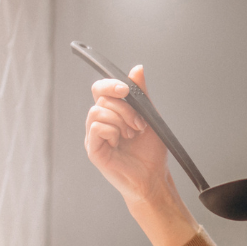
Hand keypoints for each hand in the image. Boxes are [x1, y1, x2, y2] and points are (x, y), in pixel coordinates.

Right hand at [85, 65, 169, 204]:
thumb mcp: (150, 116)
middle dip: (125, 109)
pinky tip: (120, 142)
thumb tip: (137, 69)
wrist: (153, 176)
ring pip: (98, 111)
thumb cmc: (151, 151)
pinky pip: (96, 127)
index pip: (101, 89)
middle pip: (102, 98)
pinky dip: (112, 130)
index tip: (126, 90)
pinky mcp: (93, 149)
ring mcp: (94, 136)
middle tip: (139, 125)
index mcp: (111, 113)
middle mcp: (100, 122)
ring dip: (120, 121)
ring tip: (131, 135)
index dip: (111, 84)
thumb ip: (141, 93)